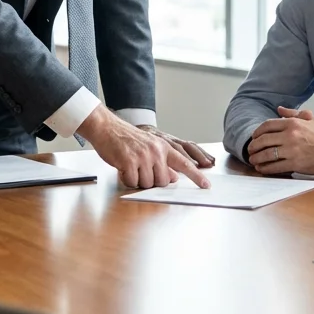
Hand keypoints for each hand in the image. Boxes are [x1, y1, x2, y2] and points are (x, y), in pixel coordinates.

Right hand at [77, 106, 210, 188]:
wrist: (107, 128)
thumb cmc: (127, 140)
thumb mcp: (149, 148)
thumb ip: (163, 163)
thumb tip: (174, 177)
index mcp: (163, 147)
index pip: (184, 163)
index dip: (196, 176)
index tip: (206, 185)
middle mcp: (156, 151)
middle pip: (162, 182)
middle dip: (152, 182)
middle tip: (141, 170)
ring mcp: (143, 156)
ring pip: (147, 184)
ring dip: (138, 181)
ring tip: (131, 166)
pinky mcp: (129, 161)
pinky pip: (132, 183)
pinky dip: (127, 180)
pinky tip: (123, 168)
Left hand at [247, 105, 313, 175]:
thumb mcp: (309, 118)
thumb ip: (292, 113)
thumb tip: (278, 109)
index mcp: (292, 123)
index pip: (267, 125)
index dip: (257, 131)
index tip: (254, 136)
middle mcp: (290, 135)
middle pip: (264, 140)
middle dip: (253, 146)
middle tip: (250, 150)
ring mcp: (292, 150)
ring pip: (267, 154)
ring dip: (256, 158)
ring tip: (253, 160)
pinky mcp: (295, 163)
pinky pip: (275, 166)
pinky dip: (265, 168)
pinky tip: (261, 168)